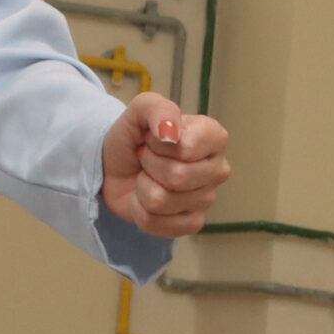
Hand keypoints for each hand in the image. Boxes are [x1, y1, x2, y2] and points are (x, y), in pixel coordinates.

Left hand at [101, 93, 229, 236]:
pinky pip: (159, 224)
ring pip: (162, 201)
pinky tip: (146, 199)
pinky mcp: (193, 223)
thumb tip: (171, 133)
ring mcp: (207, 199)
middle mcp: (218, 169)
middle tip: (146, 158)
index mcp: (215, 137)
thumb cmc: (134, 138)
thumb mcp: (141, 110)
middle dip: (149, 165)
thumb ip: (158, 109)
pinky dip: (141, 211)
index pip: (188, 148)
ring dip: (142, 187)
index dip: (159, 144)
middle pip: (177, 176)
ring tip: (146, 177)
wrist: (115, 167)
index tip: (153, 138)